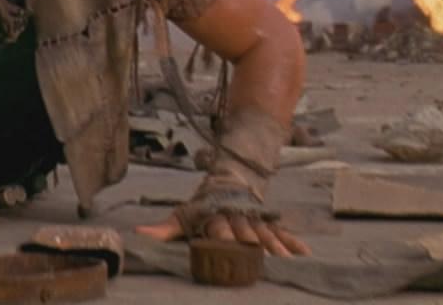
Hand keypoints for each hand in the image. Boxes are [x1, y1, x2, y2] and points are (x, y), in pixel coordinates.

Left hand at [135, 213, 310, 257]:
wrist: (228, 182)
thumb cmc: (201, 208)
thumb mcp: (181, 216)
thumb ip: (162, 229)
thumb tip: (137, 233)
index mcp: (217, 219)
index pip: (221, 228)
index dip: (226, 236)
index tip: (231, 246)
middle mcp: (238, 220)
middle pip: (248, 234)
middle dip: (257, 245)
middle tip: (268, 259)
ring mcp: (255, 222)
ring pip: (267, 235)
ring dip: (277, 247)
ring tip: (287, 261)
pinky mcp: (269, 224)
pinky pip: (283, 233)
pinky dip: (294, 243)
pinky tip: (305, 254)